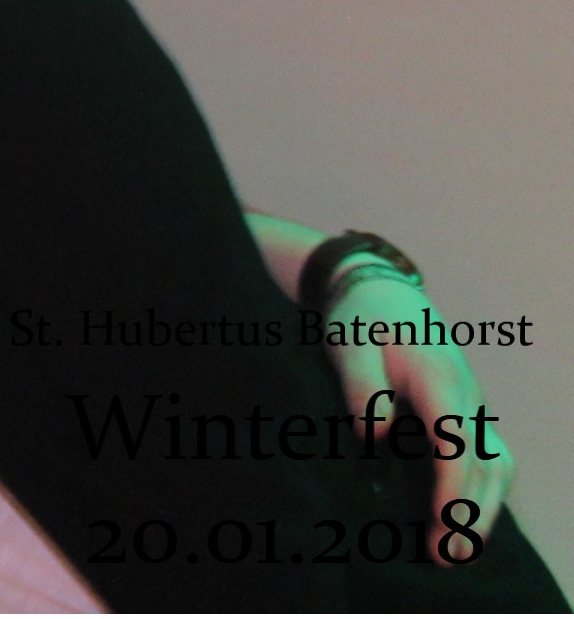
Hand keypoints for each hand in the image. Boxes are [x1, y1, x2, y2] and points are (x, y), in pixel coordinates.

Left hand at [311, 262, 506, 554]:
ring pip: (497, 463)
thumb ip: (360, 387)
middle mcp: (466, 395)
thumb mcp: (348, 343)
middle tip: (446, 557)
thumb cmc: (359, 318)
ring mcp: (472, 403)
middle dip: (471, 515)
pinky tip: (462, 519)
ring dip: (483, 509)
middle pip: (486, 464)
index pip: (456, 446)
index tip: (439, 528)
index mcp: (439, 379)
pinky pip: (487, 456)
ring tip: (456, 550)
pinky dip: (483, 491)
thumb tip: (373, 436)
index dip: (450, 492)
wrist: (378, 287)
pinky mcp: (466, 411)